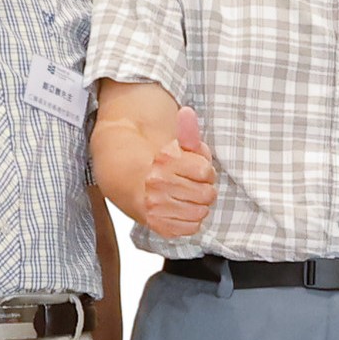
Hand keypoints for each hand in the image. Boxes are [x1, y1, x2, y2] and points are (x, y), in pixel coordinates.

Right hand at [131, 108, 223, 238]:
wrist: (131, 184)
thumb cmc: (163, 166)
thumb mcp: (177, 146)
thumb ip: (188, 131)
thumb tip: (187, 111)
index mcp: (166, 160)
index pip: (206, 172)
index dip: (206, 173)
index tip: (197, 172)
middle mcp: (158, 182)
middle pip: (207, 194)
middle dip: (204, 190)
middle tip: (191, 186)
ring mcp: (157, 205)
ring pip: (201, 212)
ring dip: (198, 206)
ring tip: (186, 198)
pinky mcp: (158, 224)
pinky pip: (192, 228)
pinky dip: (190, 221)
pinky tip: (180, 210)